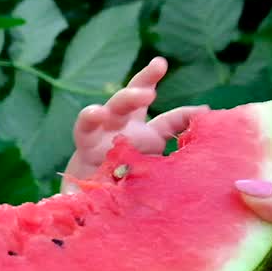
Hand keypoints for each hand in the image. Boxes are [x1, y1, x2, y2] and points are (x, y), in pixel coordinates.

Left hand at [63, 57, 207, 189]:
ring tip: (159, 65)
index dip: (89, 118)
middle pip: (116, 106)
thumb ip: (73, 200)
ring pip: (140, 98)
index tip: (96, 114)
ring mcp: (134, 129)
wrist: (107, 195)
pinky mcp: (155, 136)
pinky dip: (187, 114)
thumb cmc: (86, 194)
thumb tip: (65, 205)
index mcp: (90, 144)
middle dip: (128, 97)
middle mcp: (111, 130)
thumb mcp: (79, 199)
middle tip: (143, 95)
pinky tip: (205, 111)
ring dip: (147, 81)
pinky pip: (172, 121)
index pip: (85, 126)